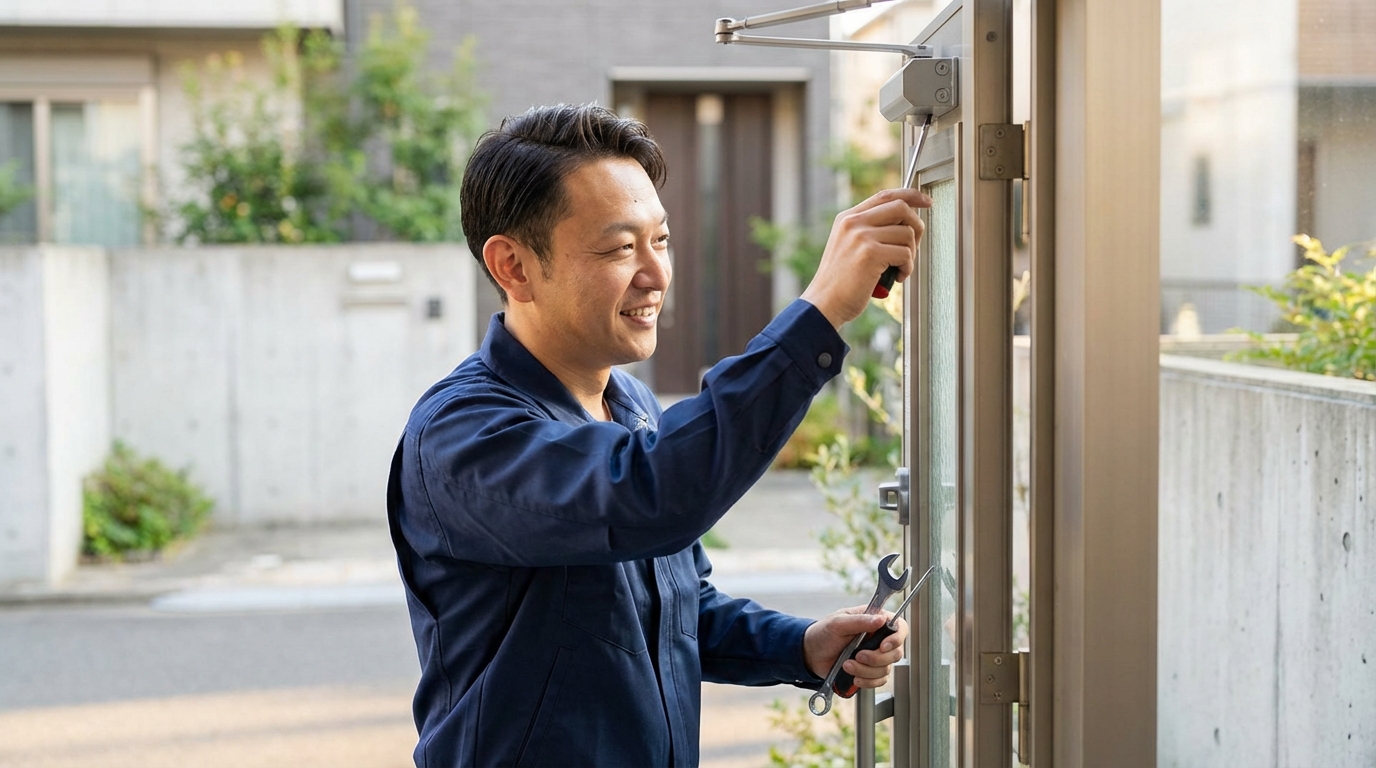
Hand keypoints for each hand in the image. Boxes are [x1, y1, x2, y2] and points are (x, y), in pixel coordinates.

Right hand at [800, 188, 931, 329]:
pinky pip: (905, 254)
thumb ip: (869, 231)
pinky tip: (897, 278)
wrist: (824, 304)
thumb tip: (905, 223)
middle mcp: (853, 222)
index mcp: (848, 218)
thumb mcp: (849, 247)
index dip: (911, 195)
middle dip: (916, 227)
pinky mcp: (870, 253)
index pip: (885, 196)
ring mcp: (861, 236)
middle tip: (912, 249)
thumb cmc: (841, 282)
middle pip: (901, 207)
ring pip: (906, 233)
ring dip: (911, 254)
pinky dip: (908, 268)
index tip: (927, 202)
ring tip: (899, 269)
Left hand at [803, 606, 908, 688]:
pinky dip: (867, 681)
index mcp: (874, 621)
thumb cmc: (823, 633)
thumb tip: (881, 619)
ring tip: (847, 665)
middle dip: (877, 658)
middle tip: (858, 656)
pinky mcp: (870, 672)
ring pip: (886, 668)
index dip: (896, 638)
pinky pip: (879, 681)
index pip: (899, 627)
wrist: (811, 654)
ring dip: (866, 670)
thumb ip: (860, 621)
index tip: (882, 646)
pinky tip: (854, 677)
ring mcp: (876, 656)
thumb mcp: (838, 623)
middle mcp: (878, 638)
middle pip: (896, 652)